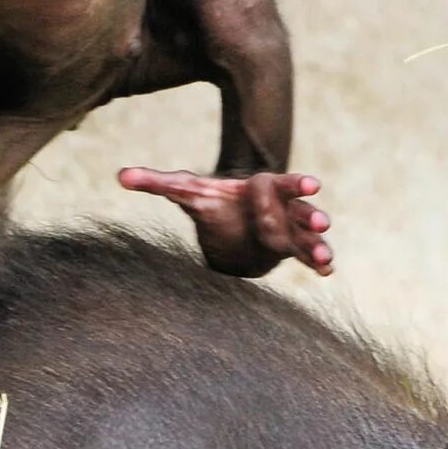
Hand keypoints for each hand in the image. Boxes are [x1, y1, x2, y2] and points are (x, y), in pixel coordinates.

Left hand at [119, 166, 332, 277]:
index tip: (313, 184)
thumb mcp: (185, 193)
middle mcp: (280, 206)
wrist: (231, 224)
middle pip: (299, 208)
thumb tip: (119, 176)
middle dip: (310, 215)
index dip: (296, 183)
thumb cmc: (212, 203)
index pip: (280, 182)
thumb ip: (157, 183)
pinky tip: (328, 272)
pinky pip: (306, 254)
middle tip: (322, 222)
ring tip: (325, 258)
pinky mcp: (289, 249)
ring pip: (306, 234)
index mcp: (260, 187)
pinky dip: (318, 262)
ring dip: (316, 244)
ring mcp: (288, 228)